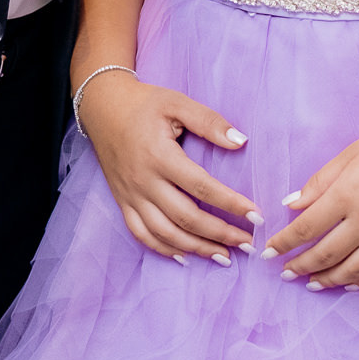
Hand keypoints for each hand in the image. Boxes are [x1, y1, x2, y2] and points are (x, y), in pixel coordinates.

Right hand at [80, 70, 258, 264]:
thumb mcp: (177, 102)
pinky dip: (164, 250)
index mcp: (160, 156)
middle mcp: (144, 181)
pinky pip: (141, 234)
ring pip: (165, 233)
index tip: (256, 215)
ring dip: (196, 248)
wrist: (102, 107)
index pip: (202, 187)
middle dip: (220, 234)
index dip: (231, 204)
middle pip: (185, 217)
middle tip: (248, 243)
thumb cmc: (144, 104)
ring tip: (224, 256)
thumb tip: (240, 141)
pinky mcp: (123, 202)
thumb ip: (208, 121)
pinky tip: (185, 256)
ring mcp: (131, 195)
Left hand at [264, 111, 358, 290]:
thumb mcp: (350, 154)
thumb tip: (291, 205)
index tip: (268, 252)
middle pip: (326, 254)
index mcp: (348, 194)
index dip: (284, 243)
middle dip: (301, 267)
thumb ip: (319, 182)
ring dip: (328, 280)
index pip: (306, 228)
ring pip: (353, 271)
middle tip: (286, 273)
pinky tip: (350, 284)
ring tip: (312, 282)